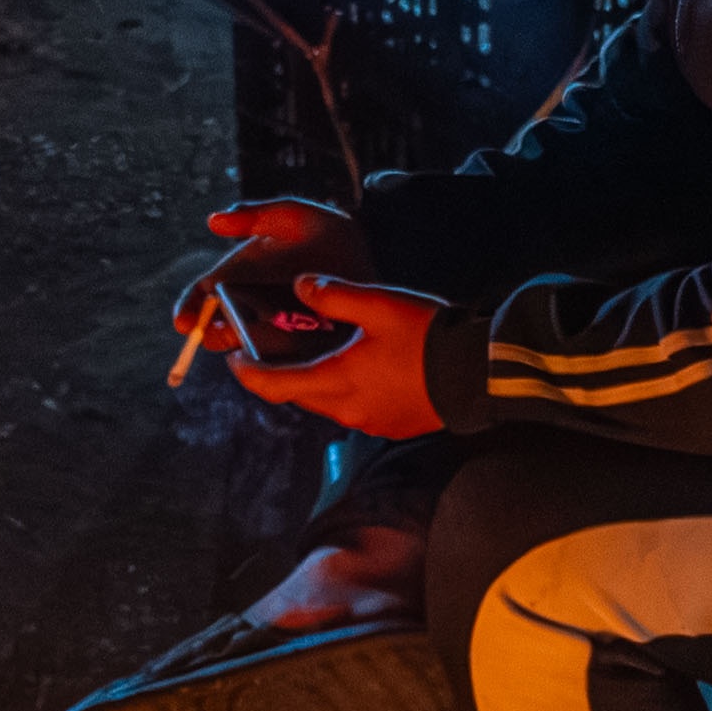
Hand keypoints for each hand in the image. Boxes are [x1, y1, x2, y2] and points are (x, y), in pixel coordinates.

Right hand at [178, 196, 364, 365]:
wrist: (370, 259)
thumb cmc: (327, 235)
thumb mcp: (291, 216)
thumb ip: (255, 214)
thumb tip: (213, 222)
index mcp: (240, 280)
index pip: (206, 298)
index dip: (191, 309)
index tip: (184, 319)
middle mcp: (252, 310)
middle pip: (221, 328)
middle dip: (210, 333)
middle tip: (207, 332)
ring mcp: (277, 334)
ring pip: (248, 349)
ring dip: (239, 349)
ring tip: (236, 343)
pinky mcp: (304, 353)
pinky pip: (284, 364)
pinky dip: (274, 365)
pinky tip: (272, 360)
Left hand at [225, 273, 446, 439]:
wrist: (476, 373)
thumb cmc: (428, 337)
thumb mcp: (378, 304)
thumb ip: (333, 293)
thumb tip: (300, 285)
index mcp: (336, 381)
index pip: (274, 385)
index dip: (248, 374)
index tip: (234, 359)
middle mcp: (348, 410)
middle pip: (298, 396)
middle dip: (279, 377)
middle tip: (269, 352)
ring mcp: (370, 422)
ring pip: (326, 404)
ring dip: (313, 383)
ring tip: (314, 355)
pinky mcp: (391, 426)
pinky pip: (353, 409)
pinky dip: (342, 391)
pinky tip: (357, 369)